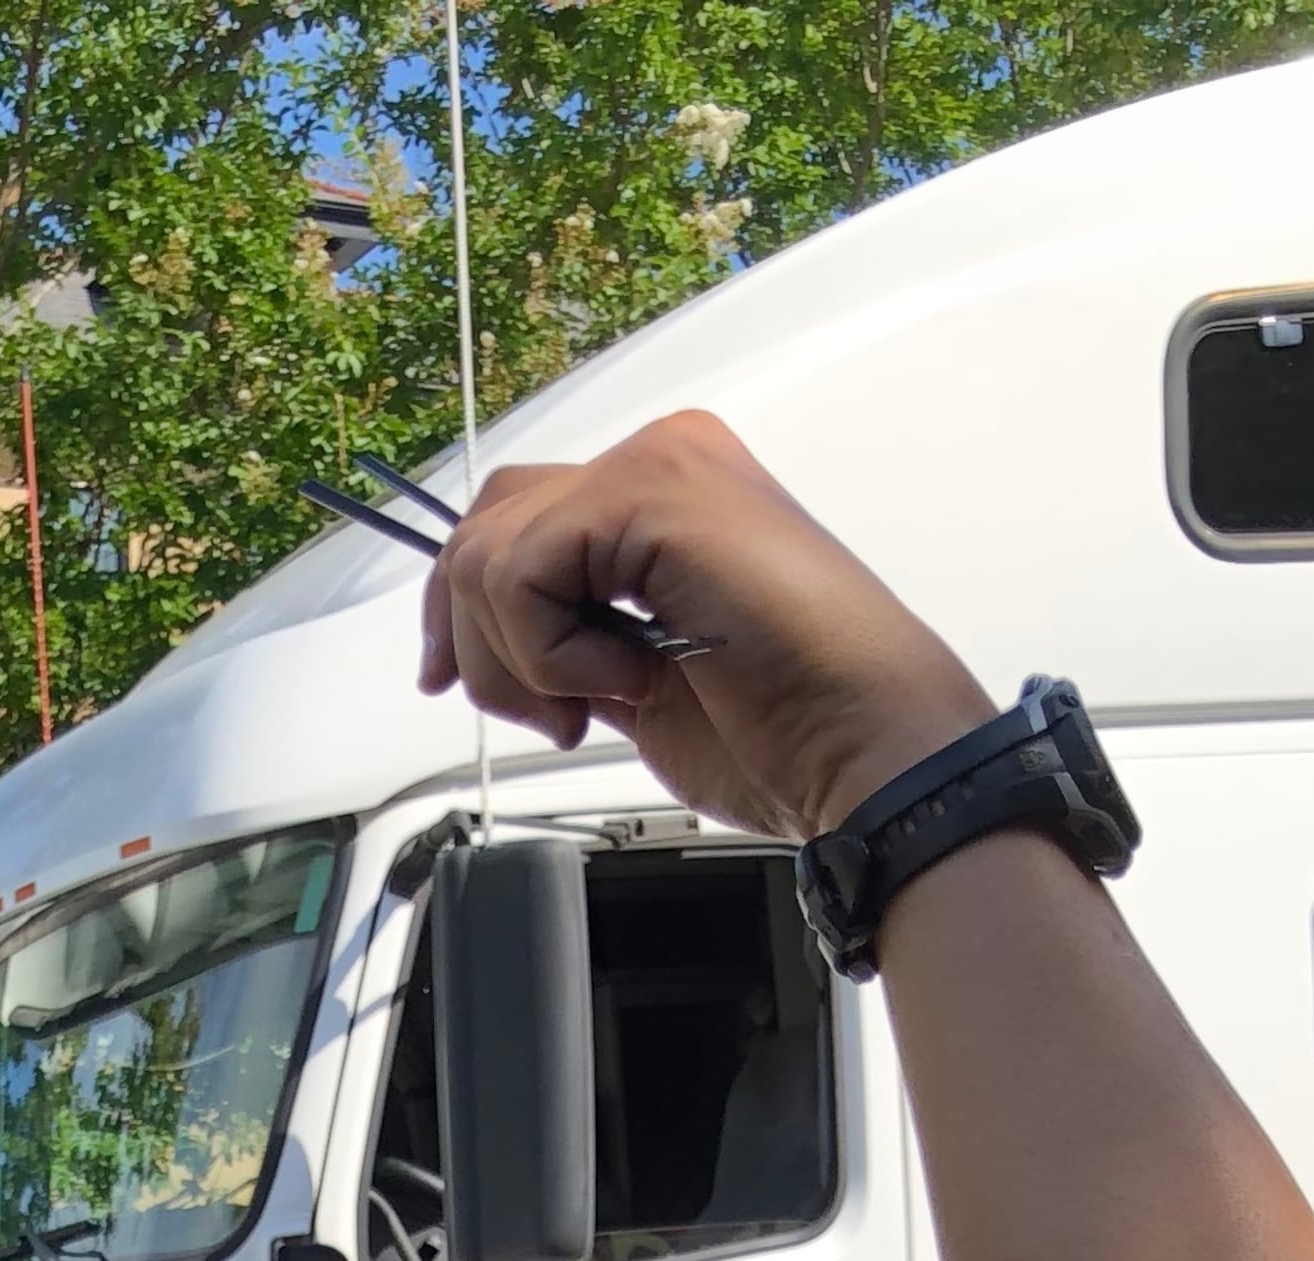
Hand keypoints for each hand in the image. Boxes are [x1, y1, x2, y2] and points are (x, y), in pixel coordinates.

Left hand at [418, 409, 993, 843]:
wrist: (865, 749)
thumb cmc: (784, 731)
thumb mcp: (636, 681)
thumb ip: (568, 636)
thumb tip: (483, 642)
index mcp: (664, 494)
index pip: (513, 518)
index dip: (460, 606)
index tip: (448, 678)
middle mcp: (661, 456)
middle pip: (485, 523)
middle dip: (478, 640)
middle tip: (554, 716)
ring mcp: (659, 463)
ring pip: (490, 552)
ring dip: (522, 660)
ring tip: (608, 698)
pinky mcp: (652, 492)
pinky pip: (523, 572)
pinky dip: (552, 652)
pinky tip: (631, 679)